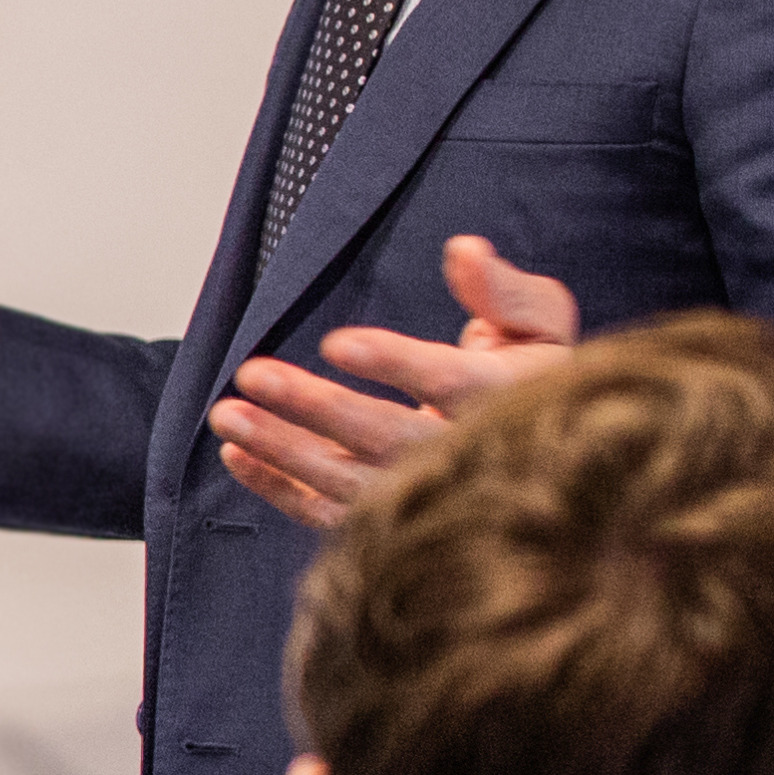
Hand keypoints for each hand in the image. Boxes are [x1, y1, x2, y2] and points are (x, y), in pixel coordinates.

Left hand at [210, 233, 583, 533]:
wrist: (547, 453)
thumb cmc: (534, 372)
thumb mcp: (538, 323)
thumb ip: (504, 290)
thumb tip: (464, 250)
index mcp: (513, 400)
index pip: (451, 382)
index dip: (395, 363)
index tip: (337, 342)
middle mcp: (471, 458)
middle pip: (388, 437)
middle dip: (317, 407)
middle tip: (252, 373)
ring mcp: (429, 499)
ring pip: (350, 482)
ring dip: (282, 450)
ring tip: (225, 414)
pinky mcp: (395, 524)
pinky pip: (331, 515)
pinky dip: (280, 490)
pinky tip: (237, 456)